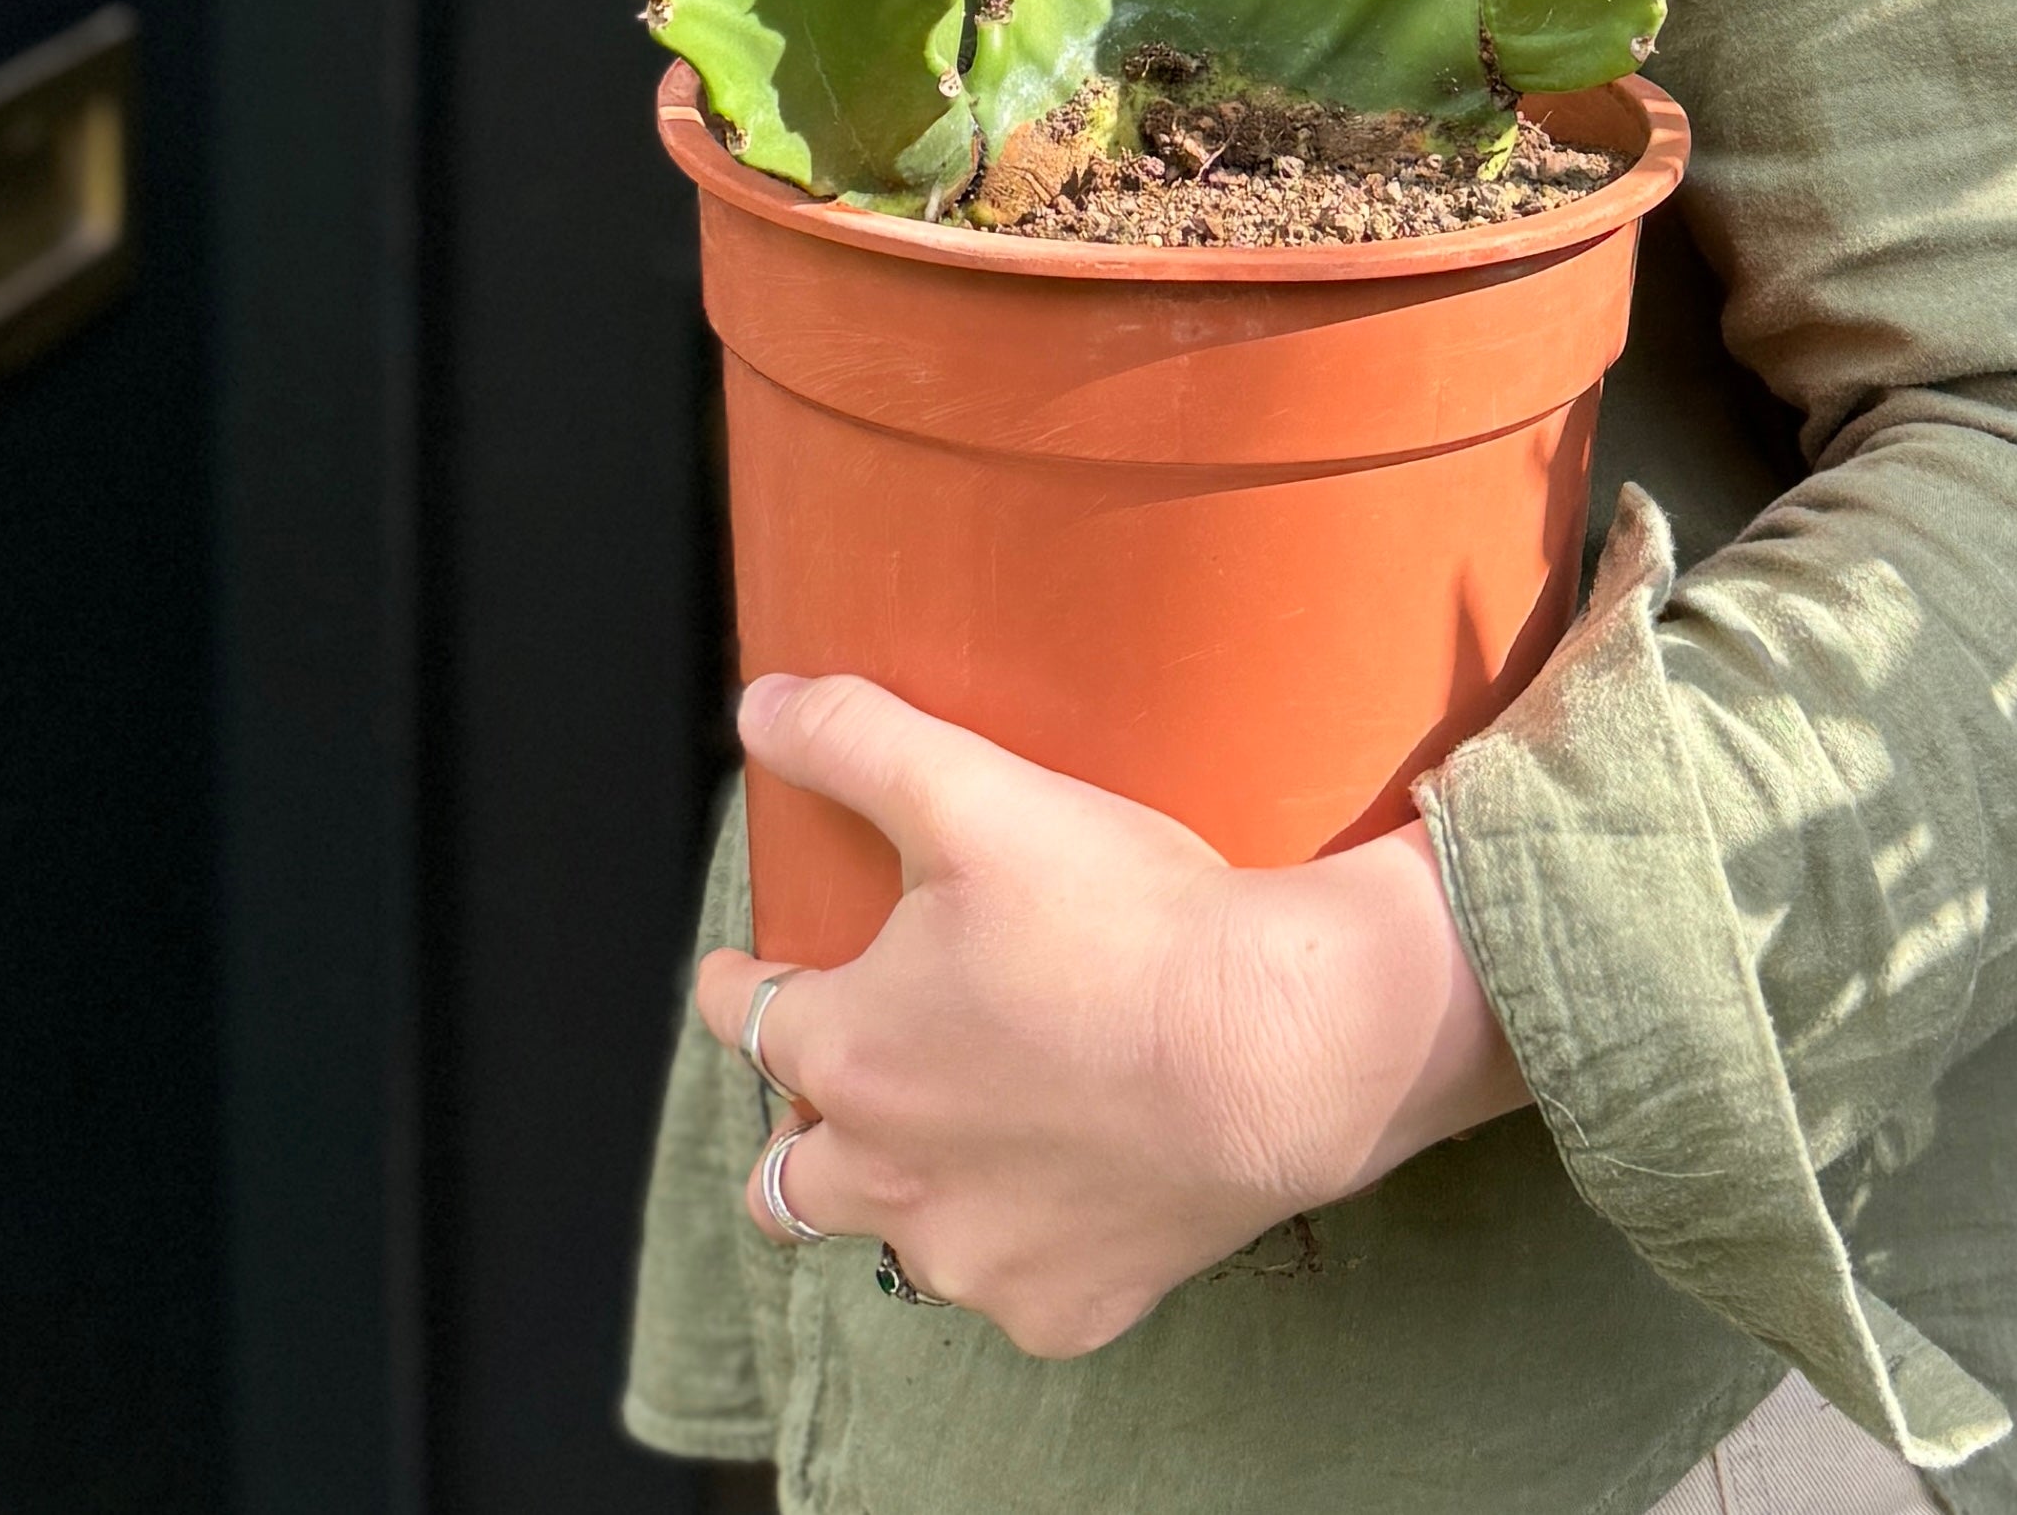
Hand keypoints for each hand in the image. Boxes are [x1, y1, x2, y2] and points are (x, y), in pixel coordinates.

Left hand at [693, 673, 1528, 1357]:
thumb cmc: (1123, 920)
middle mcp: (889, 1181)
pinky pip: (1019, 1290)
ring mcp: (977, 1260)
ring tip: (963, 1140)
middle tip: (839, 1085)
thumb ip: (854, 741)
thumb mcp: (974, 794)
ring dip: (912, 1195)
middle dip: (795, 1133)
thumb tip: (760, 705)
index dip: (737, 987)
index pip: (745, 1022)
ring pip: (901, 1242)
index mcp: (853, 1055)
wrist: (1279, 1044)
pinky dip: (1029, 1245)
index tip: (740, 974)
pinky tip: (1071, 1190)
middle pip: (786, 1183)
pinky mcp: (1066, 1311)